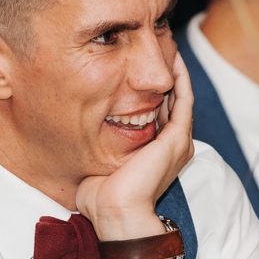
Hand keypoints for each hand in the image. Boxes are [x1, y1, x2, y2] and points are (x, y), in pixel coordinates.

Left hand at [75, 51, 195, 240]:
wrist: (115, 213)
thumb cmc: (100, 197)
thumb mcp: (97, 161)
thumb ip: (94, 144)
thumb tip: (74, 129)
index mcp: (157, 152)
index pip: (158, 111)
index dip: (151, 89)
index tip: (136, 67)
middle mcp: (172, 145)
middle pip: (171, 100)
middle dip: (163, 74)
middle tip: (157, 47)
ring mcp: (177, 141)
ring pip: (180, 96)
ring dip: (174, 71)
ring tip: (167, 45)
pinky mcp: (177, 138)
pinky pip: (184, 99)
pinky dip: (181, 78)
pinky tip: (174, 58)